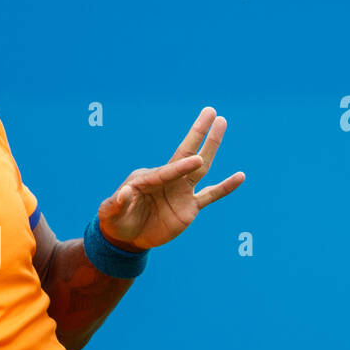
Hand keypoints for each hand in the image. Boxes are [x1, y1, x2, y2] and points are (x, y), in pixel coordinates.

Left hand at [98, 107, 244, 250]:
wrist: (127, 237)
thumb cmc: (115, 221)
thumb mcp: (110, 213)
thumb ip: (116, 204)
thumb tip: (124, 194)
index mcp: (148, 178)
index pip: (167, 171)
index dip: (180, 167)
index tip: (196, 160)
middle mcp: (167, 180)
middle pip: (186, 155)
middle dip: (198, 134)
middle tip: (210, 112)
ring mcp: (180, 192)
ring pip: (201, 168)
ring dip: (212, 147)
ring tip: (222, 123)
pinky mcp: (189, 207)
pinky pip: (211, 195)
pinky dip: (225, 187)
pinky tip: (240, 177)